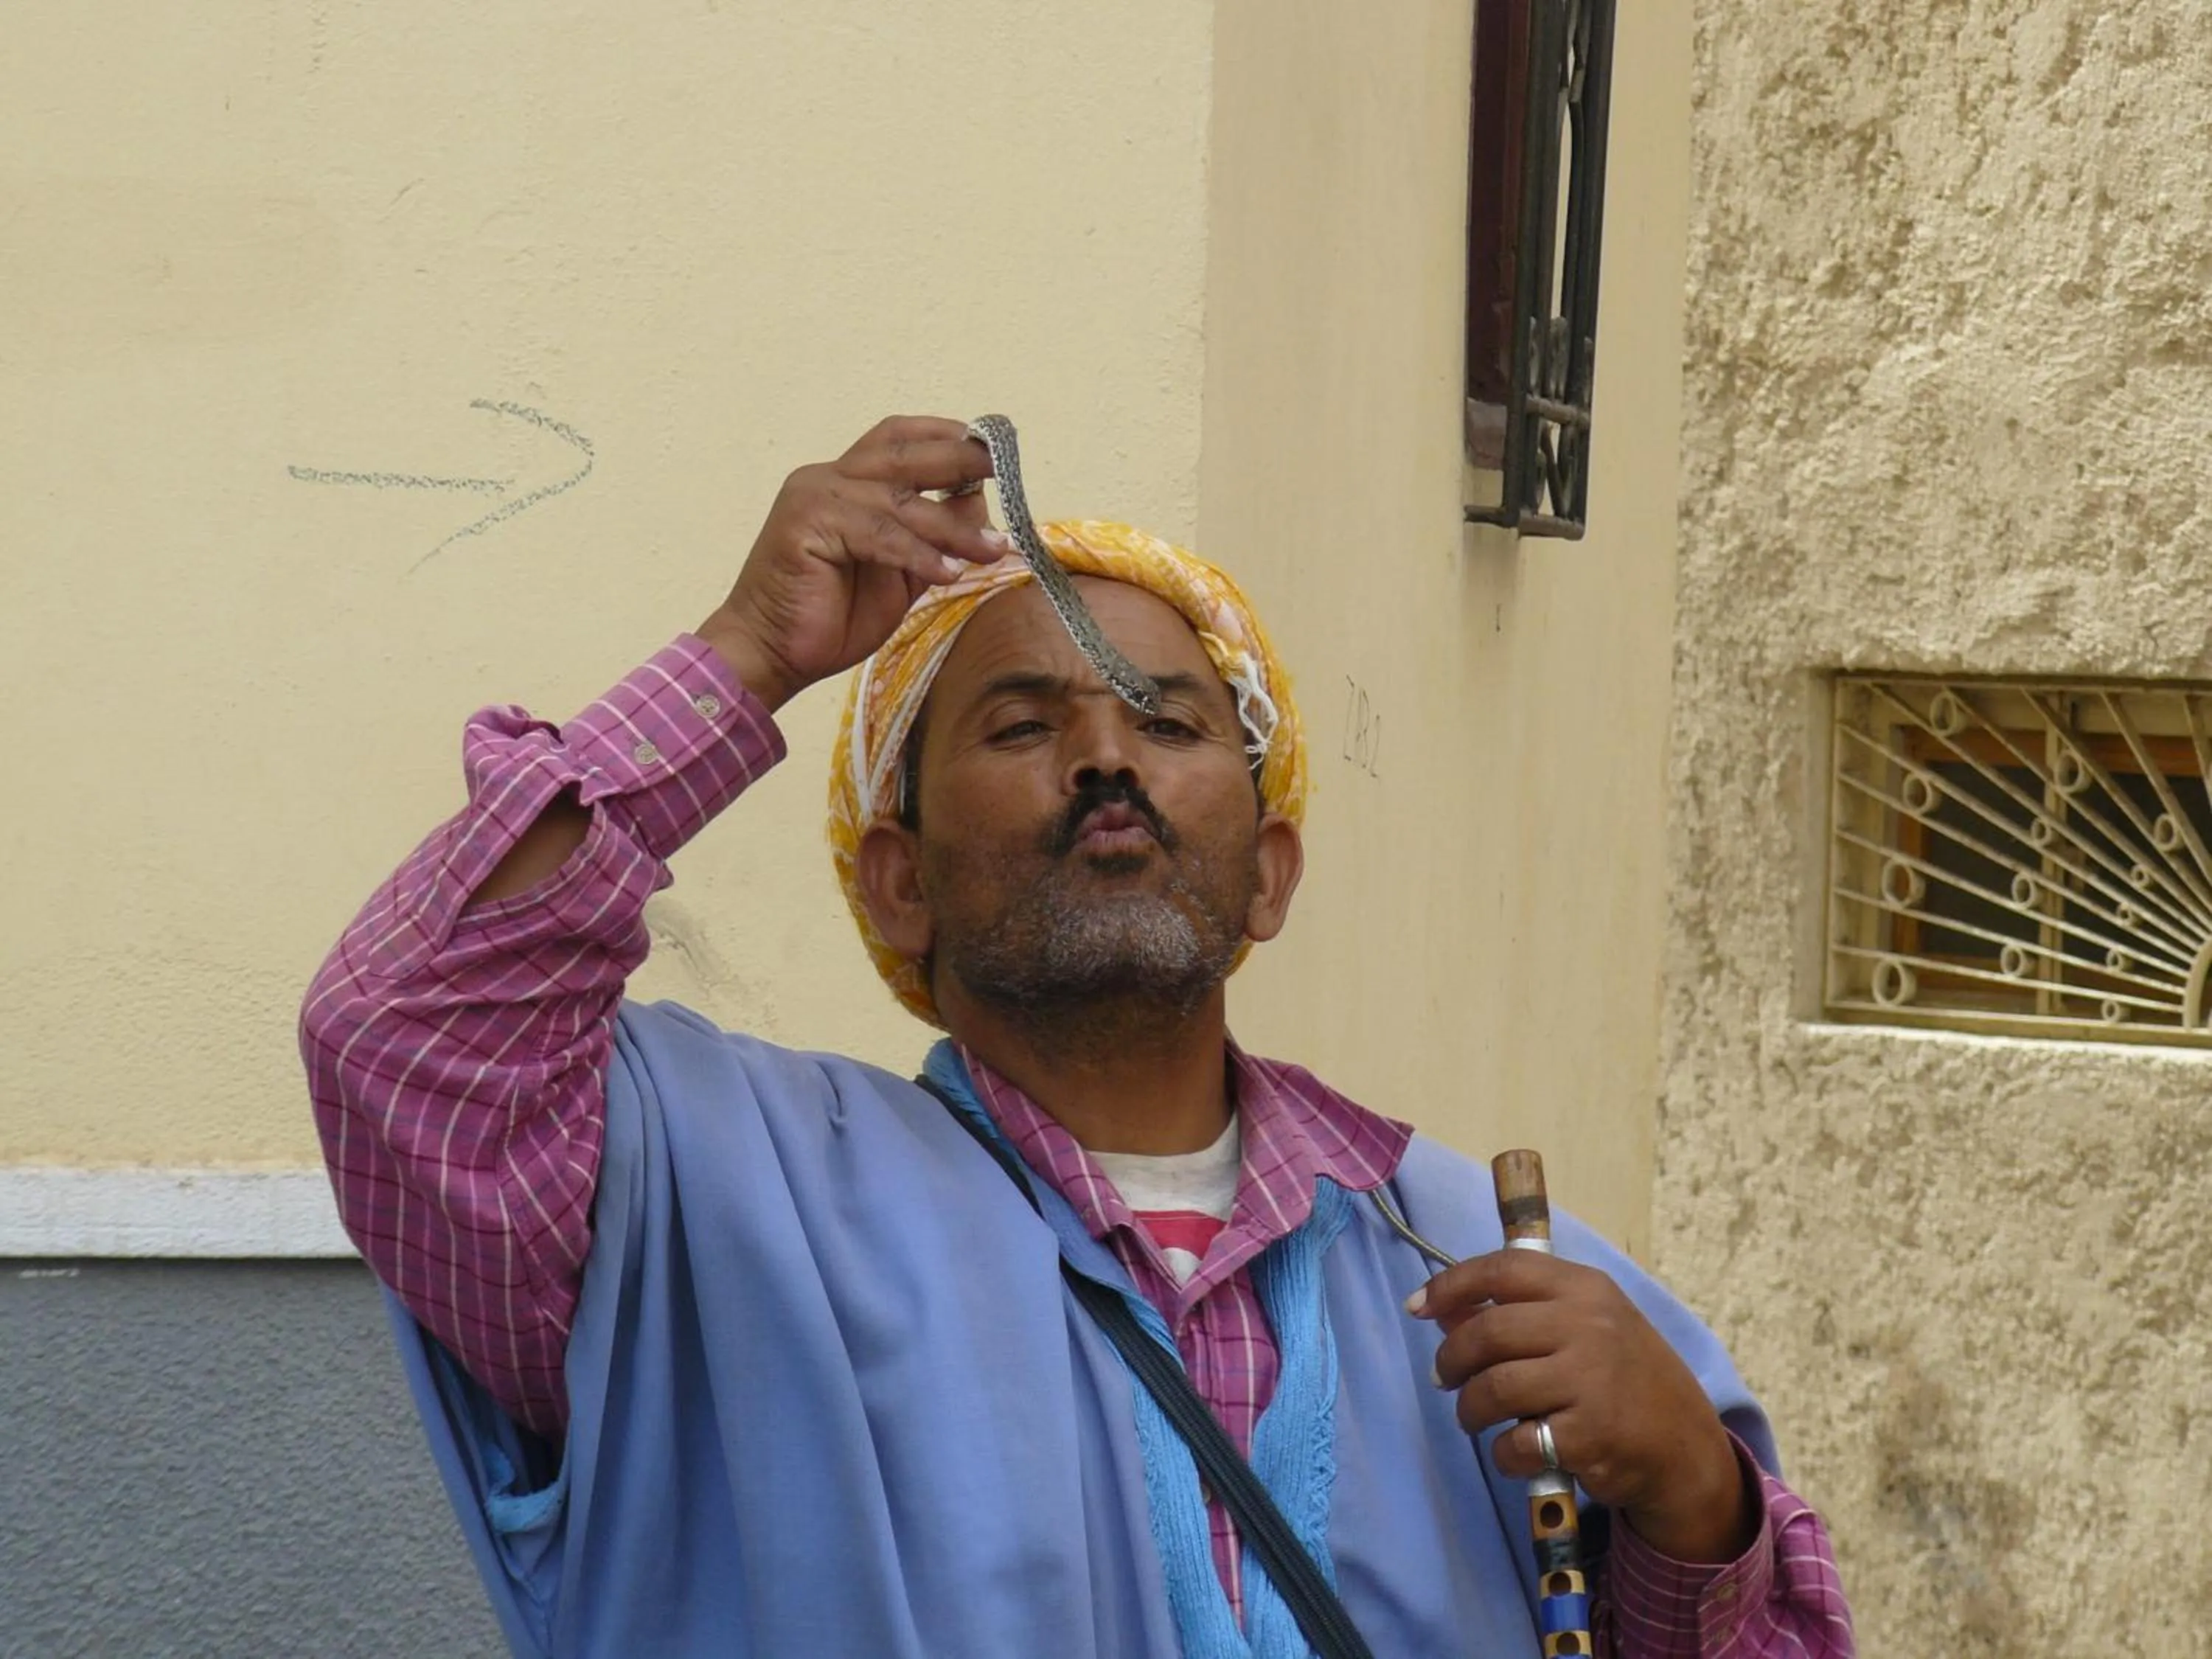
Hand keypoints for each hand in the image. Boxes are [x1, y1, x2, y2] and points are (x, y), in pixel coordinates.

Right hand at [696, 416, 1010, 709]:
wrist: (773, 653)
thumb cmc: (831, 616)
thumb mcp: (901, 571)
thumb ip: (934, 535)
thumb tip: (979, 501)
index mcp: (844, 481)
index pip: (897, 439)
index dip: (945, 435)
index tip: (991, 446)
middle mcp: (826, 478)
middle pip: (901, 454)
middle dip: (958, 460)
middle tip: (1003, 471)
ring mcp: (812, 497)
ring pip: (897, 500)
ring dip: (952, 527)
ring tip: (993, 550)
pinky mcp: (805, 526)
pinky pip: (877, 534)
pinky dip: (918, 554)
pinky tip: (949, 573)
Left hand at [1409, 1250, 1754, 1562]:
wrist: (1684, 1444)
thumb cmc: (1623, 1376)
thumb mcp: (1585, 1325)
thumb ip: (1521, 1312)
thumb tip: (1441, 1310)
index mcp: (1585, 1288)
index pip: (1502, 1269)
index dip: (1450, 1285)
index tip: (1417, 1307)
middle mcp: (1589, 1326)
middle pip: (1488, 1332)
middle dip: (1451, 1359)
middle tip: (1445, 1379)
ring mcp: (1590, 1380)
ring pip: (1494, 1387)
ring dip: (1469, 1408)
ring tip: (1473, 1417)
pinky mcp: (1588, 1436)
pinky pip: (1517, 1442)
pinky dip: (1503, 1453)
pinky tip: (1514, 1452)